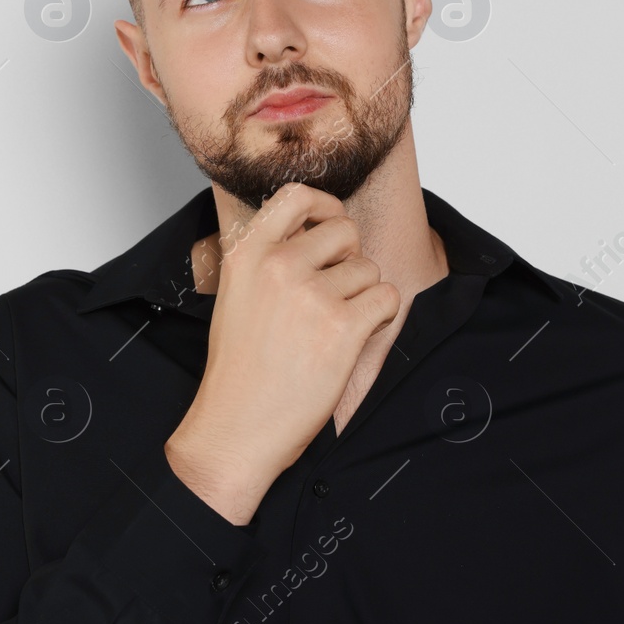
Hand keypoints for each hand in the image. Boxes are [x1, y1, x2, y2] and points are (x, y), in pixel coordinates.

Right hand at [165, 182, 400, 524]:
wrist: (237, 427)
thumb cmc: (238, 371)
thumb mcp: (236, 296)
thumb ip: (268, 259)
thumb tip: (313, 233)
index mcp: (247, 254)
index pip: (296, 196)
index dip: (324, 206)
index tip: (329, 224)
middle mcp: (279, 265)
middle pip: (344, 231)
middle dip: (349, 259)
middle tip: (335, 293)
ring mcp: (311, 295)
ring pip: (369, 269)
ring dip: (363, 296)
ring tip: (333, 329)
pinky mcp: (342, 327)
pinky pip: (387, 298)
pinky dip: (381, 317)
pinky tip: (355, 338)